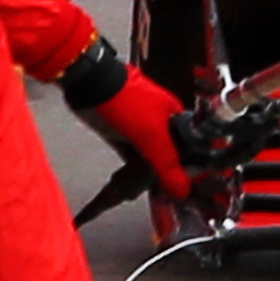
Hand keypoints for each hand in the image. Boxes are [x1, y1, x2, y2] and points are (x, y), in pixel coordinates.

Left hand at [57, 39, 192, 191]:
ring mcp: (139, 128)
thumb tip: (183, 188)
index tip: (186, 186)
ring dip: (148, 172)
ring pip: (149, 156)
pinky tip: (132, 181)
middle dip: (168, 172)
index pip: (189, 147)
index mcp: (175, 117)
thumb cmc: (124, 100)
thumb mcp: (152, 135)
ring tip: (149, 190)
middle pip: (169, 153)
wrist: (90, 87)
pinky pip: (131, 156)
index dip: (189, 167)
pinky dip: (132, 169)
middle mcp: (160, 122)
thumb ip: (167, 163)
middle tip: (167, 193)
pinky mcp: (121, 134)